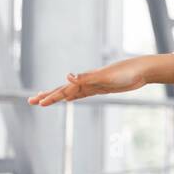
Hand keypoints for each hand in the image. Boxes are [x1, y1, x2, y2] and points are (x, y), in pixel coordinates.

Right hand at [28, 57, 151, 106]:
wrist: (141, 70)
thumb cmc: (125, 72)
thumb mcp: (105, 76)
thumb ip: (86, 77)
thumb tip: (67, 76)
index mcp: (85, 80)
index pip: (63, 90)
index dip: (50, 97)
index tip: (37, 102)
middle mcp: (86, 81)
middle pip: (62, 91)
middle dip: (47, 96)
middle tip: (31, 101)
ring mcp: (93, 84)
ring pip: (71, 92)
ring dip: (58, 96)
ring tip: (45, 100)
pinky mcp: (102, 88)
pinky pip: (83, 93)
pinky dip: (74, 96)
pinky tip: (69, 98)